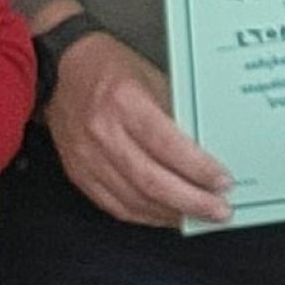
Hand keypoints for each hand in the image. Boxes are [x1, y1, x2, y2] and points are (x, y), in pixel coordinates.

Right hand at [43, 27, 232, 227]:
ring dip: (171, 213)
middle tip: (220, 210)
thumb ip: (177, 113)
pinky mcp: (79, 174)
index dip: (198, 169)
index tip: (223, 181)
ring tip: (199, 216)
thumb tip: (209, 148)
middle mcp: (102, 132)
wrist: (61, 71)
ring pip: (134, 200)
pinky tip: (167, 215)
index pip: (167, 145)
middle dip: (192, 201)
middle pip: (152, 181)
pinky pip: (115, 205)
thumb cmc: (110, 68)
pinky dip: (146, 216)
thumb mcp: (151, 76)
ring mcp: (87, 157)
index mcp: (124, 101)